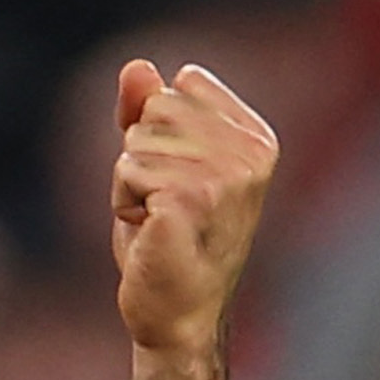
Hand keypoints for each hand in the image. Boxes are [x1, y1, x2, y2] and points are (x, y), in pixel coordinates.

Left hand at [110, 61, 278, 355]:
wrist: (176, 313)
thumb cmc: (168, 241)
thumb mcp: (158, 164)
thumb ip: (147, 112)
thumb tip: (136, 66)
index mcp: (256, 137)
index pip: (181, 86)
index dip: (160, 131)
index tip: (179, 179)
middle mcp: (250, 152)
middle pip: (156, 108)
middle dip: (141, 156)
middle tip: (163, 204)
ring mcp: (224, 175)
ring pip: (136, 141)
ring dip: (130, 184)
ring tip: (158, 221)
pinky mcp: (191, 198)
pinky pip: (127, 170)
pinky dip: (123, 203)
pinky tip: (151, 232)